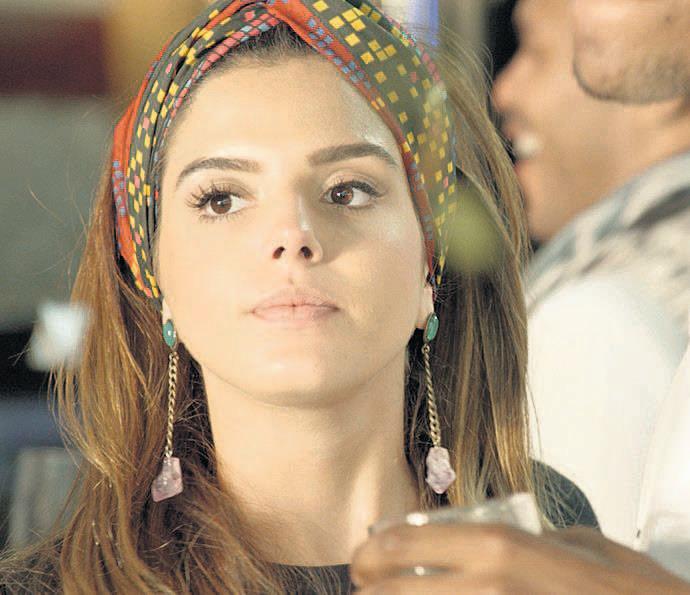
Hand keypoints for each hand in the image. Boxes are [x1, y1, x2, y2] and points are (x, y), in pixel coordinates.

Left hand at [350, 523, 689, 593]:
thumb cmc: (625, 588)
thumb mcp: (574, 544)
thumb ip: (525, 541)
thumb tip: (487, 540)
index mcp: (498, 547)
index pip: (402, 545)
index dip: (370, 554)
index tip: (362, 560)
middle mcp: (487, 587)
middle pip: (394, 592)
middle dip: (371, 590)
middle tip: (366, 588)